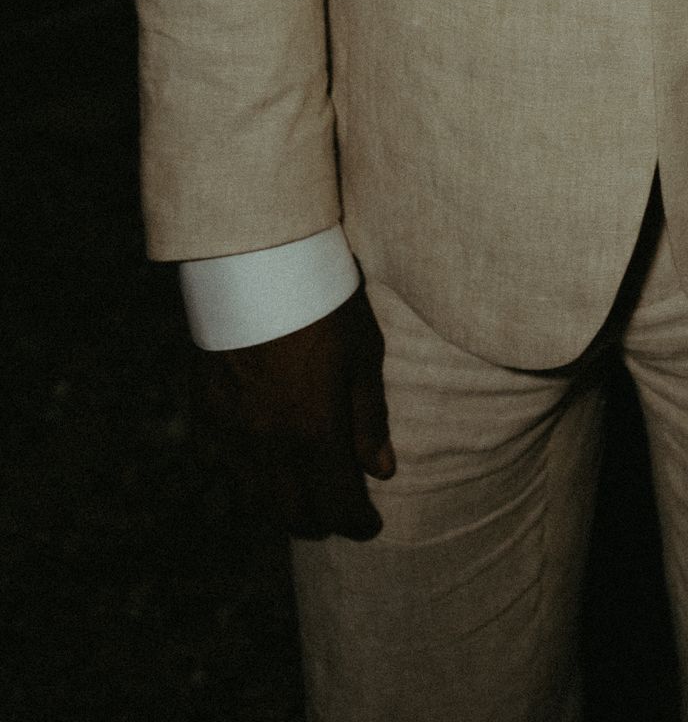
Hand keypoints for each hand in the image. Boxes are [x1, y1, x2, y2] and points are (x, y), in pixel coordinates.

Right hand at [188, 283, 393, 540]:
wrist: (256, 263)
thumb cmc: (323, 301)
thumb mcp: (363, 353)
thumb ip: (369, 418)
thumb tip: (381, 471)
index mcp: (315, 433)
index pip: (337, 506)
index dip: (357, 524)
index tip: (370, 526)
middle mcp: (268, 445)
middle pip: (293, 514)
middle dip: (321, 523)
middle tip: (339, 515)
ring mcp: (231, 433)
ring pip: (255, 499)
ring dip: (283, 506)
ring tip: (305, 498)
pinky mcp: (204, 413)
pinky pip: (224, 465)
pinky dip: (247, 476)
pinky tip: (263, 466)